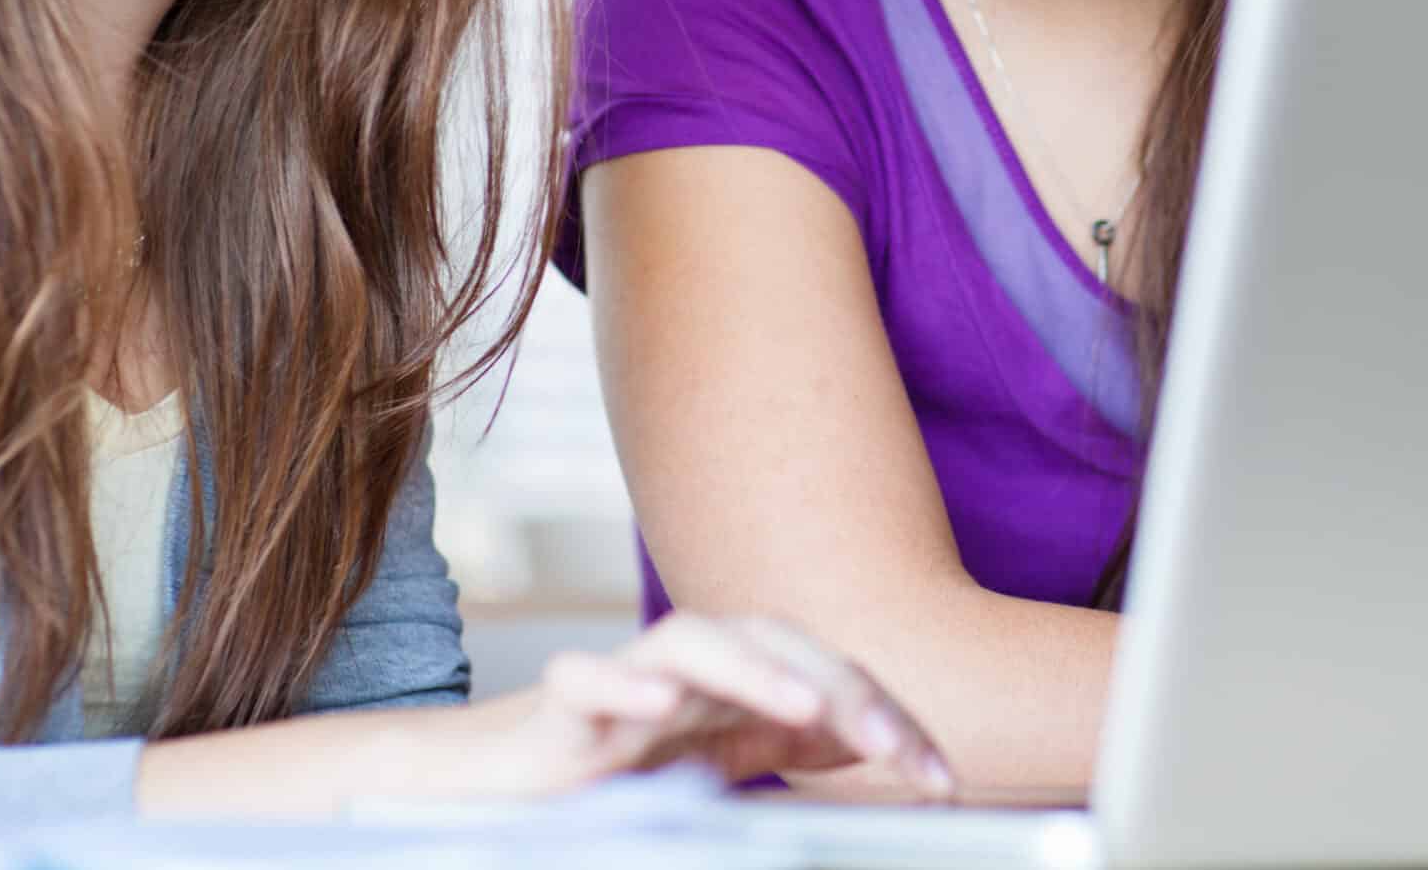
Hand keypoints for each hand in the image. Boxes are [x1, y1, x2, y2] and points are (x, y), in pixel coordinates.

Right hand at [483, 612, 956, 798]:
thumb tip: (874, 744)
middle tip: (896, 747)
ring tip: (802, 705)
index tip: (941, 782)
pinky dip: (616, 683)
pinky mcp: (554, 714)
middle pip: (772, 642)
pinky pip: (580, 679)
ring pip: (687, 641)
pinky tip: (657, 706)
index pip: (824, 682)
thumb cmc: (605, 774)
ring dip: (750, 666)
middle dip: (841, 686)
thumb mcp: (713, 768)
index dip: (887, 722)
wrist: (487, 787)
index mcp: (732, 691)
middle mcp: (685, 676)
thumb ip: (782, 746)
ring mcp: (621, 687)